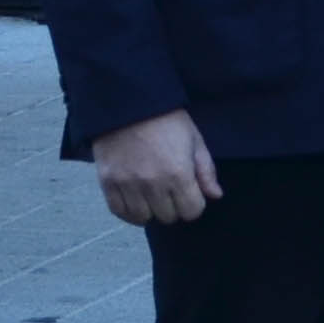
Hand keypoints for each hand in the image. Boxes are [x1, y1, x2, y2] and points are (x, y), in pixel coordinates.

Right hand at [91, 108, 218, 226]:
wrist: (130, 104)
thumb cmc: (168, 120)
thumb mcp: (195, 140)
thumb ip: (206, 171)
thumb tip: (215, 196)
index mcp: (179, 173)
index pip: (192, 211)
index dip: (194, 204)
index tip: (191, 194)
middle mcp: (153, 184)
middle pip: (168, 217)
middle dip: (174, 207)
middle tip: (171, 192)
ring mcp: (128, 185)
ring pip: (143, 218)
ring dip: (151, 210)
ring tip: (153, 196)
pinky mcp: (108, 183)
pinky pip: (119, 212)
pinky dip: (129, 212)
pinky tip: (136, 201)